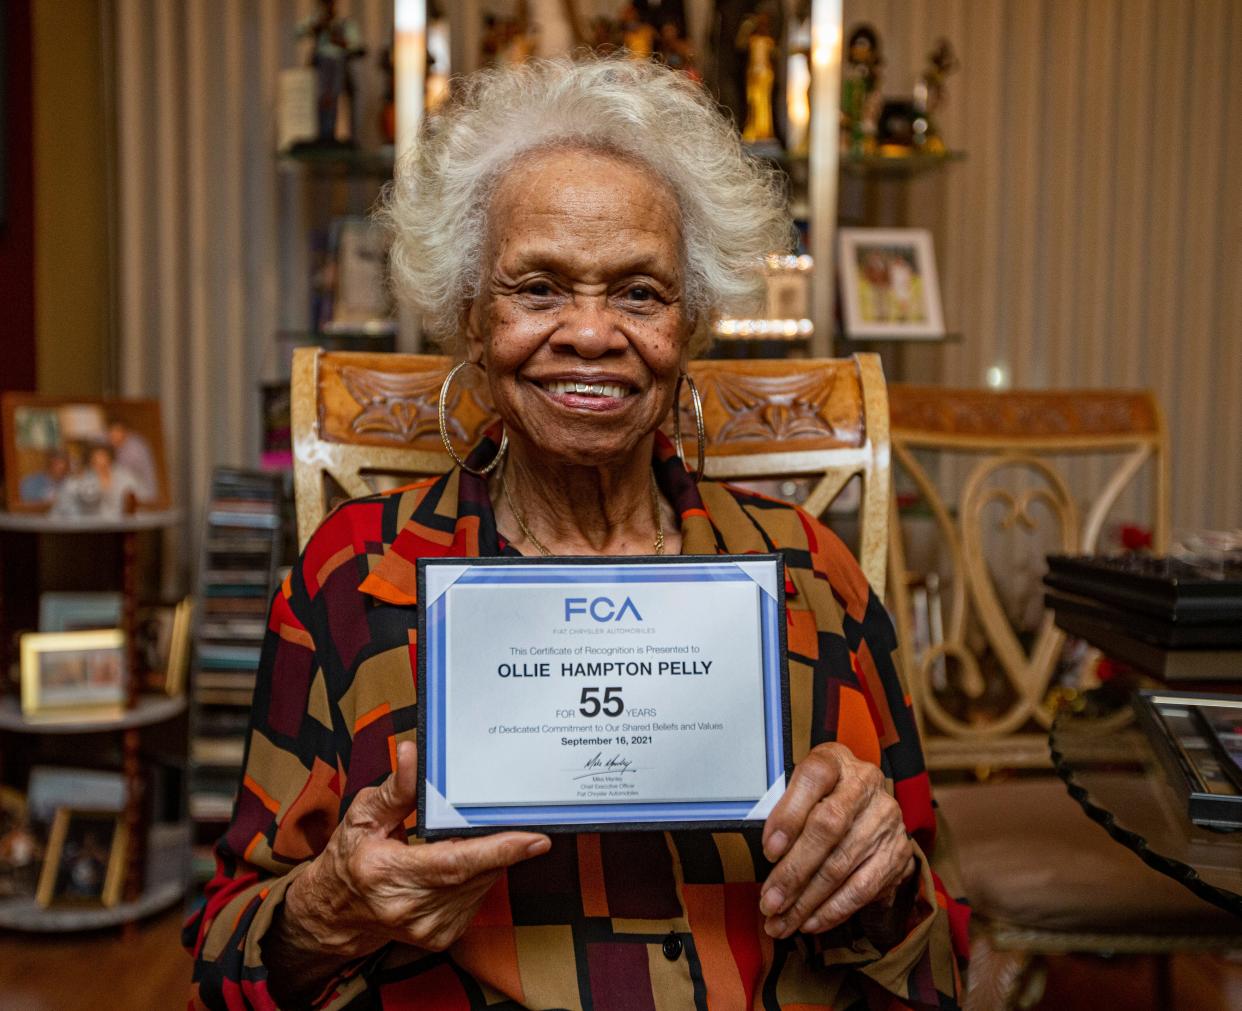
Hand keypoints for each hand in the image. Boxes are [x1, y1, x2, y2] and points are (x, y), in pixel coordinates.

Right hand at [285, 740, 549, 958]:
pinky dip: (479, 875)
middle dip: (500, 843)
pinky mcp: (442, 936)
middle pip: (476, 872)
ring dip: (489, 858)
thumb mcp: (363, 815)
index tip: (535, 839)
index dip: (498, 850)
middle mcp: (409, 909)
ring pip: (482, 884)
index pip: (454, 864)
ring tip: (476, 836)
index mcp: (386, 875)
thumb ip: (396, 788)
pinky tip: (467, 860)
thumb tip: (413, 754)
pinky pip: (477, 897)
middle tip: (513, 816)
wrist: (336, 913)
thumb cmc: (349, 858)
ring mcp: (428, 928)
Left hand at [759, 742, 914, 938]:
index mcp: (835, 759)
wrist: (869, 804)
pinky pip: (863, 888)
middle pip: (828, 828)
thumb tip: (767, 852)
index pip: (813, 778)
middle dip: (794, 872)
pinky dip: (833, 910)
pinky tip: (810, 922)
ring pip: (842, 864)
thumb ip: (784, 809)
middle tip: (769, 902)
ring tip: (781, 921)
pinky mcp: (897, 852)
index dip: (789, 815)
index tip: (768, 852)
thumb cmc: (820, 796)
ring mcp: (885, 818)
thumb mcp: (802, 788)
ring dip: (807, 900)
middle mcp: (865, 784)